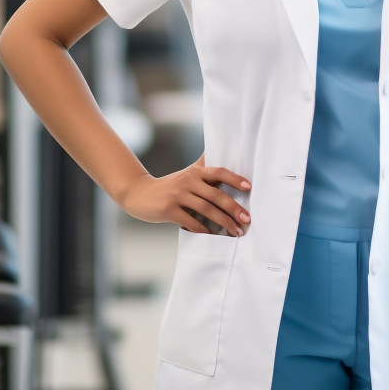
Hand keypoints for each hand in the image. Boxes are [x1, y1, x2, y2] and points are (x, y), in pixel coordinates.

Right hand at [119, 154, 250, 234]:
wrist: (139, 193)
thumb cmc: (169, 186)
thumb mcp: (187, 174)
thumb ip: (204, 168)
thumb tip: (222, 154)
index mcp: (195, 172)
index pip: (219, 172)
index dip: (235, 179)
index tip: (249, 187)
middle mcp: (188, 181)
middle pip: (216, 195)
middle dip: (234, 208)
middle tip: (247, 219)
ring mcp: (178, 195)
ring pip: (206, 210)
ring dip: (224, 222)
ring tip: (236, 231)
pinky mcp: (169, 210)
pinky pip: (191, 222)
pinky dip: (204, 230)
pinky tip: (214, 235)